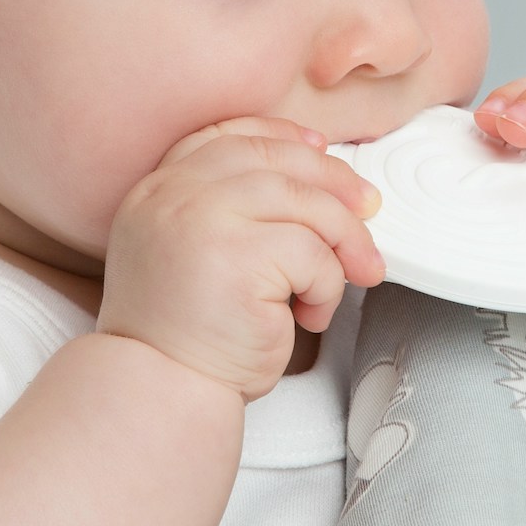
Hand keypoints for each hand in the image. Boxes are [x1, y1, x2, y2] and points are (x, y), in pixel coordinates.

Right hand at [99, 116, 385, 401]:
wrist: (161, 389)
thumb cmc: (185, 335)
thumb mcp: (191, 252)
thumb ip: (227, 211)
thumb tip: (318, 183)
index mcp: (157, 189)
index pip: (227, 136)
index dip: (282, 138)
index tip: (320, 151)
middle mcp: (174, 195)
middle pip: (275, 161)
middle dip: (333, 182)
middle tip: (367, 210)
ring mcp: (204, 221)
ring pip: (306, 204)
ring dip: (343, 242)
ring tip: (349, 277)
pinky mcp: (239, 258)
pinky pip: (315, 254)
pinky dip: (328, 286)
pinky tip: (310, 314)